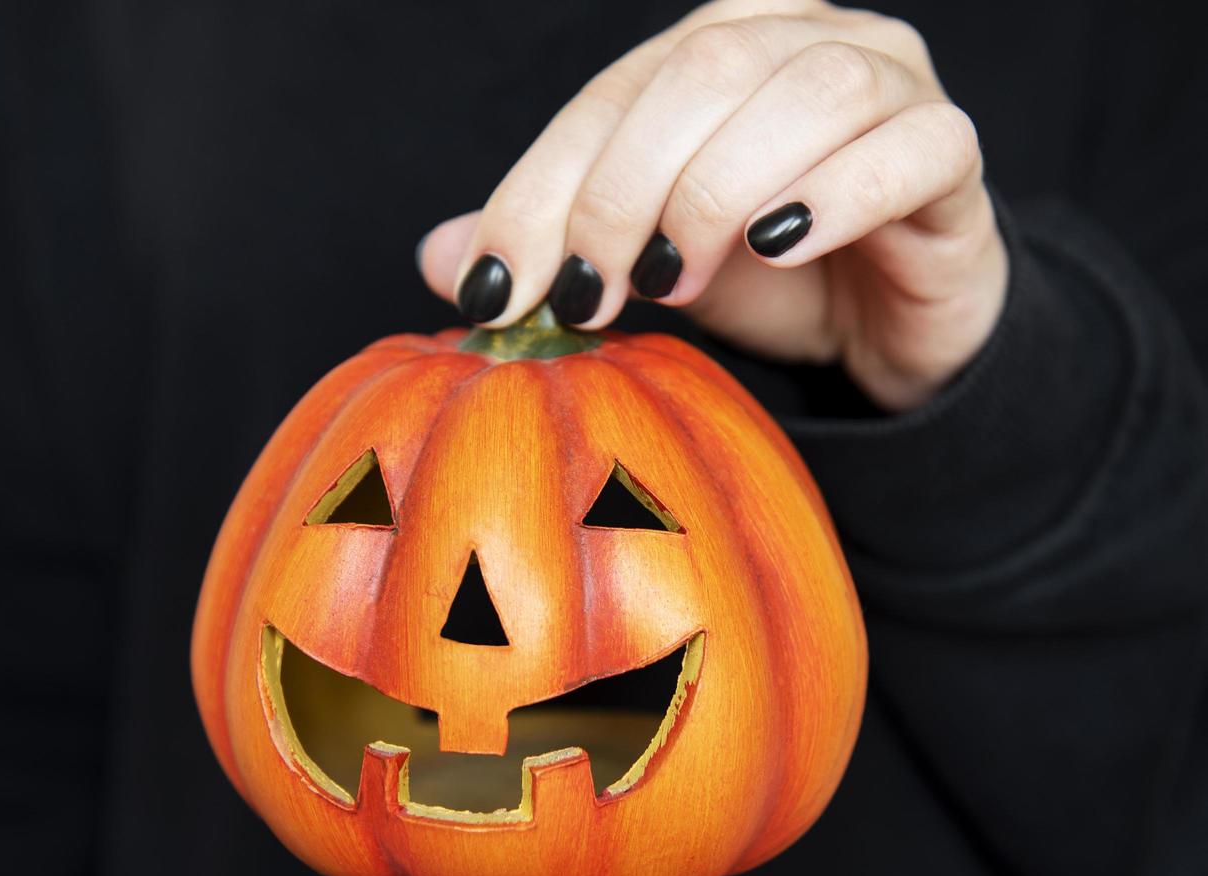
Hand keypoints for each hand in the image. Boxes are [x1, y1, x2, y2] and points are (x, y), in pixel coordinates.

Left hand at [417, 0, 1007, 410]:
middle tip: (588, 293)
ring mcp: (893, 84)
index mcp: (722, 41)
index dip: (543, 189)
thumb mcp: (641, 260)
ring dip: (719, 189)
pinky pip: (909, 148)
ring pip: (806, 94)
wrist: (886, 322)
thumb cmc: (764, 278)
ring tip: (676, 277)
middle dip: (623, 192)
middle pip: (700, 75)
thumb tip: (440, 259)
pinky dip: (833, 195)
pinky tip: (777, 247)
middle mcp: (808, 37)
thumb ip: (554, 245)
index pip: (613, 95)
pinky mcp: (951, 155)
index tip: (496, 287)